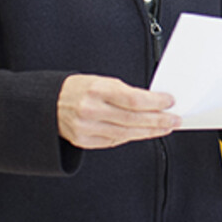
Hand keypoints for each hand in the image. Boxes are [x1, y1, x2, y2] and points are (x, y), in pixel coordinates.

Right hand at [57, 74, 178, 148]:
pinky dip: (131, 137)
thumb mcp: (101, 81)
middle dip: (158, 120)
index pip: (133, 99)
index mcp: (96, 89)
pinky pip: (114, 141)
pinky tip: (143, 133)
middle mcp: (90, 109)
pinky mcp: (84, 140)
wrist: (48, 103)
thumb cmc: (77, 89)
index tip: (169, 102)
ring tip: (164, 128)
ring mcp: (86, 127)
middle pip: (133, 119)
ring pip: (126, 133)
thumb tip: (152, 102)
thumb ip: (125, 92)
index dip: (155, 102)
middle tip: (174, 119)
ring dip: (149, 131)